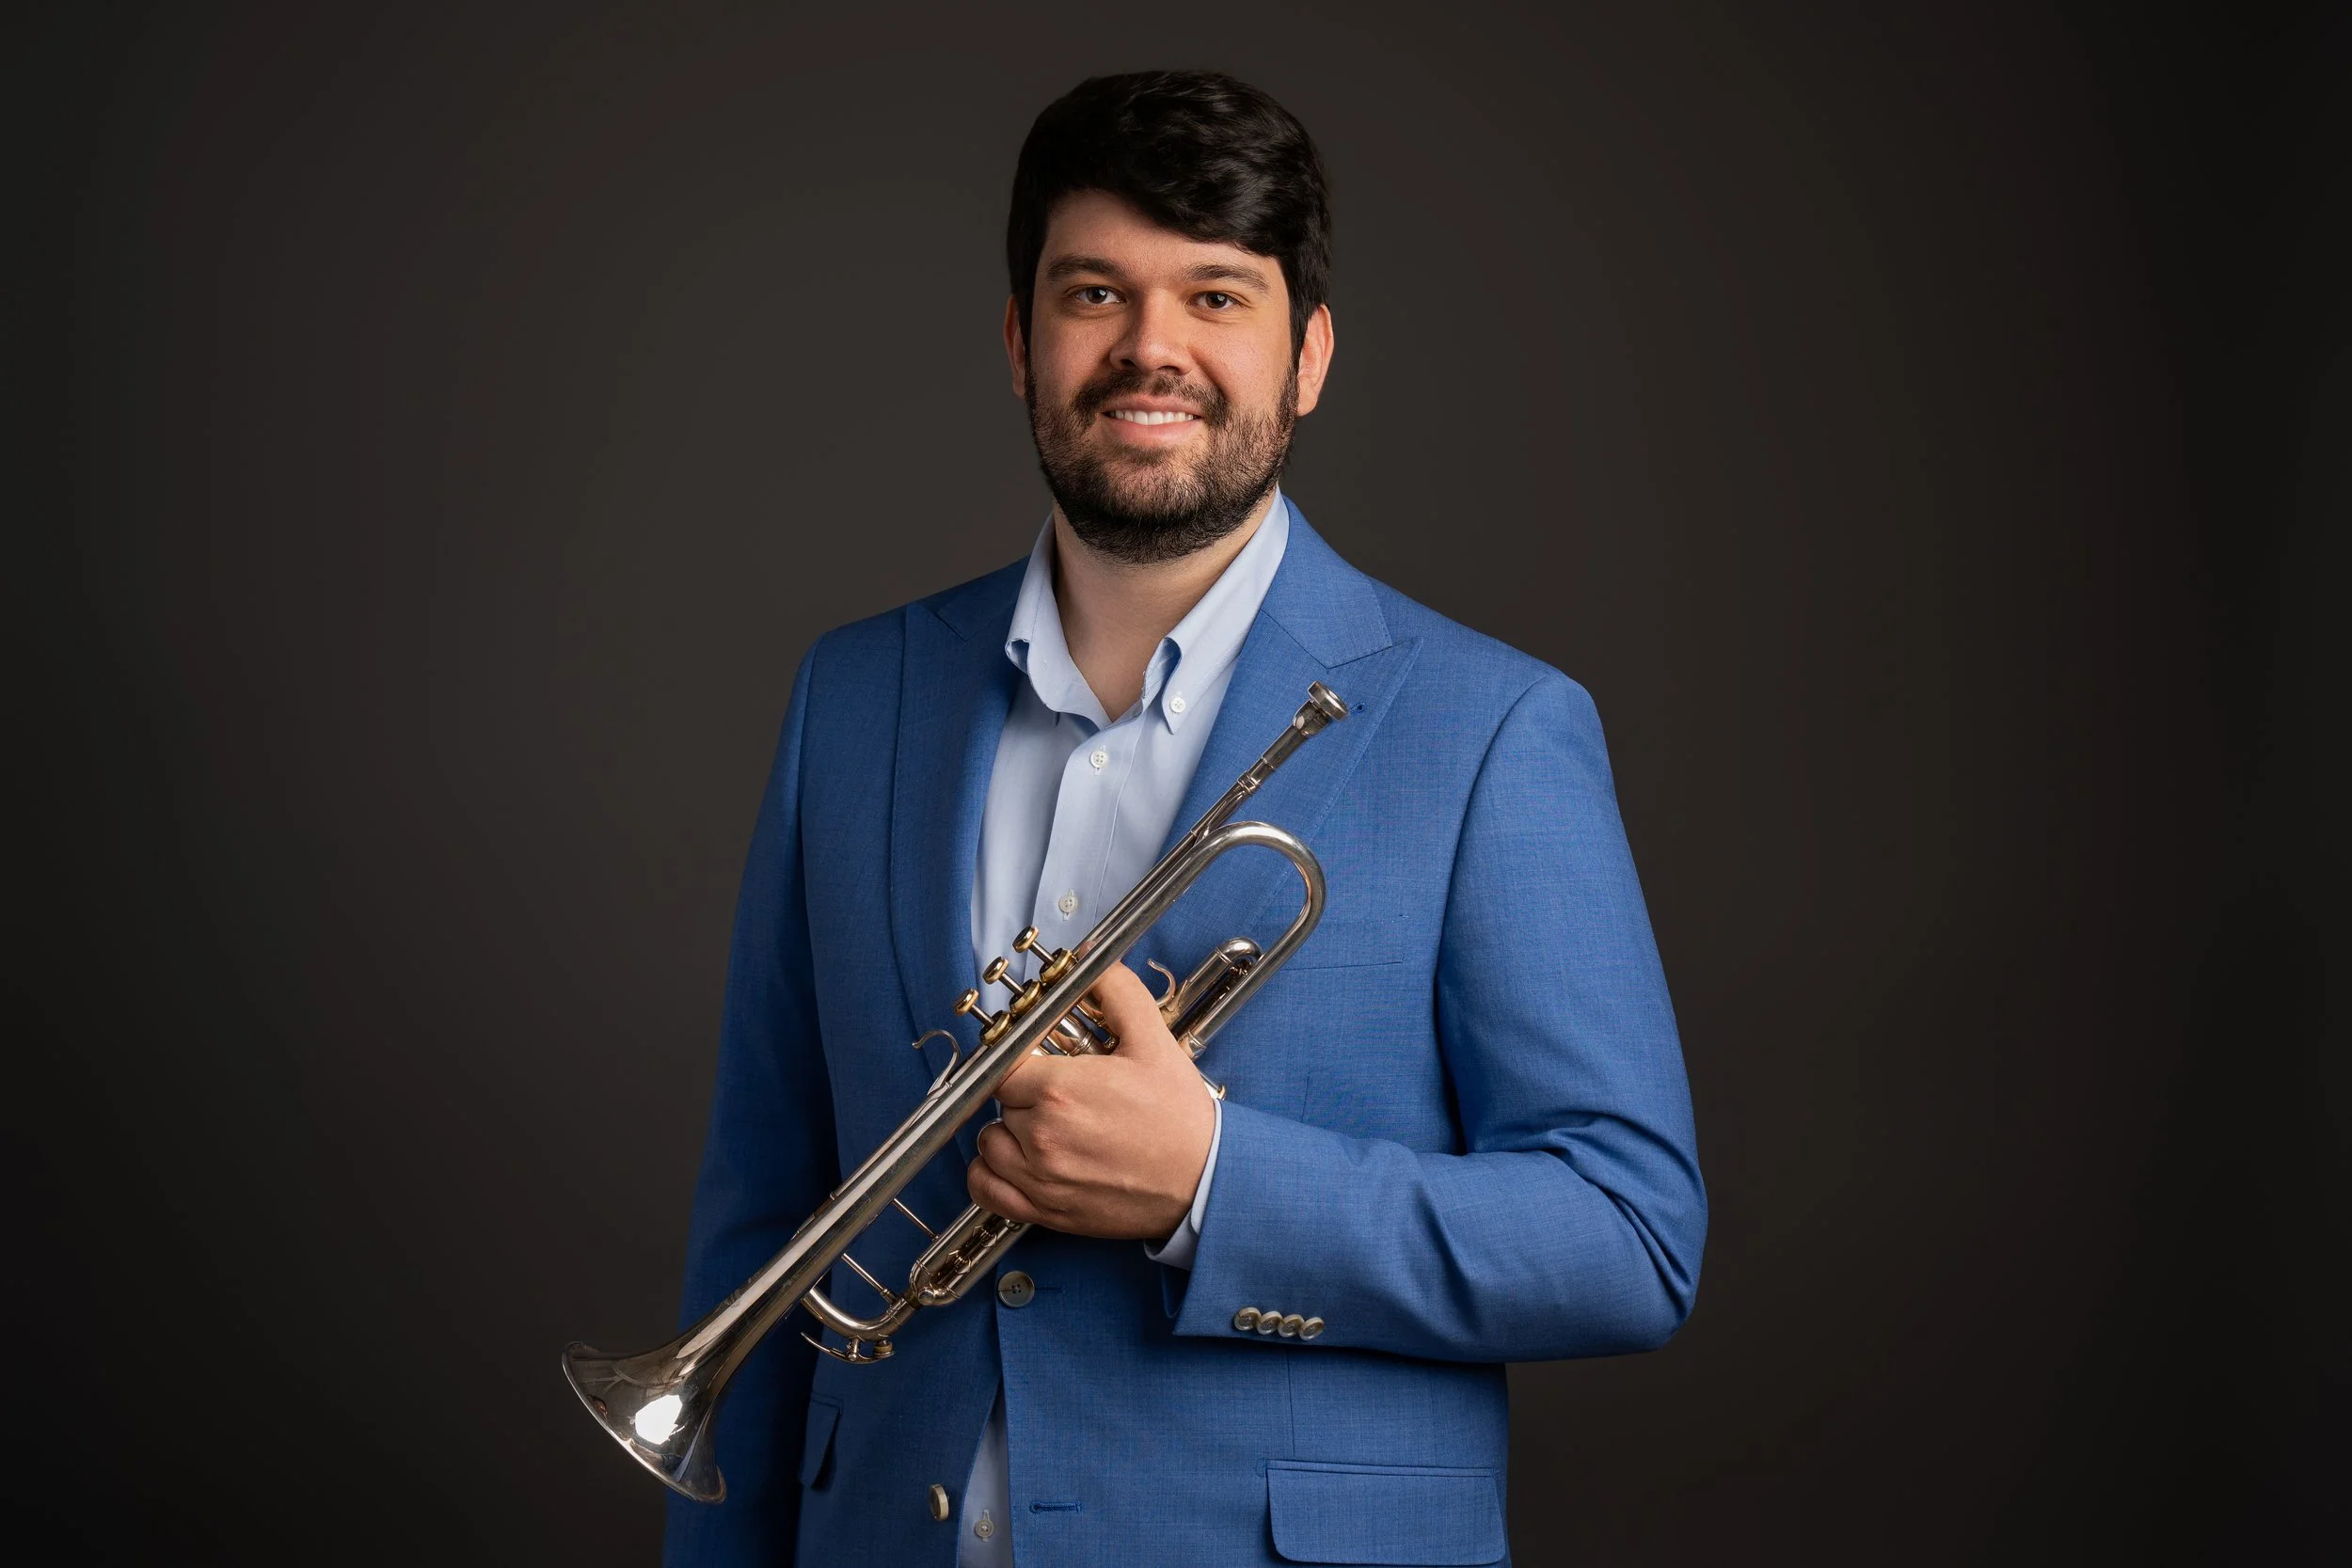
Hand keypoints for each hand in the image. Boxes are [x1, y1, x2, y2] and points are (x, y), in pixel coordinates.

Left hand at [966, 962, 1215, 1239]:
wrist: (1204, 1180)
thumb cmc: (1180, 1119)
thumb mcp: (1154, 1041)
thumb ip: (1116, 992)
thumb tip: (1091, 963)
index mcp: (1059, 1091)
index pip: (1005, 1064)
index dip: (1023, 1061)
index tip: (1040, 1064)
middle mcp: (1041, 1136)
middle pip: (1001, 1102)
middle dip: (1025, 1094)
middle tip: (1060, 1095)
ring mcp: (1040, 1178)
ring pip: (989, 1144)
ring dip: (1007, 1132)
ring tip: (1041, 1127)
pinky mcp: (1045, 1210)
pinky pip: (986, 1189)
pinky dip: (989, 1175)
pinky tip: (1015, 1161)